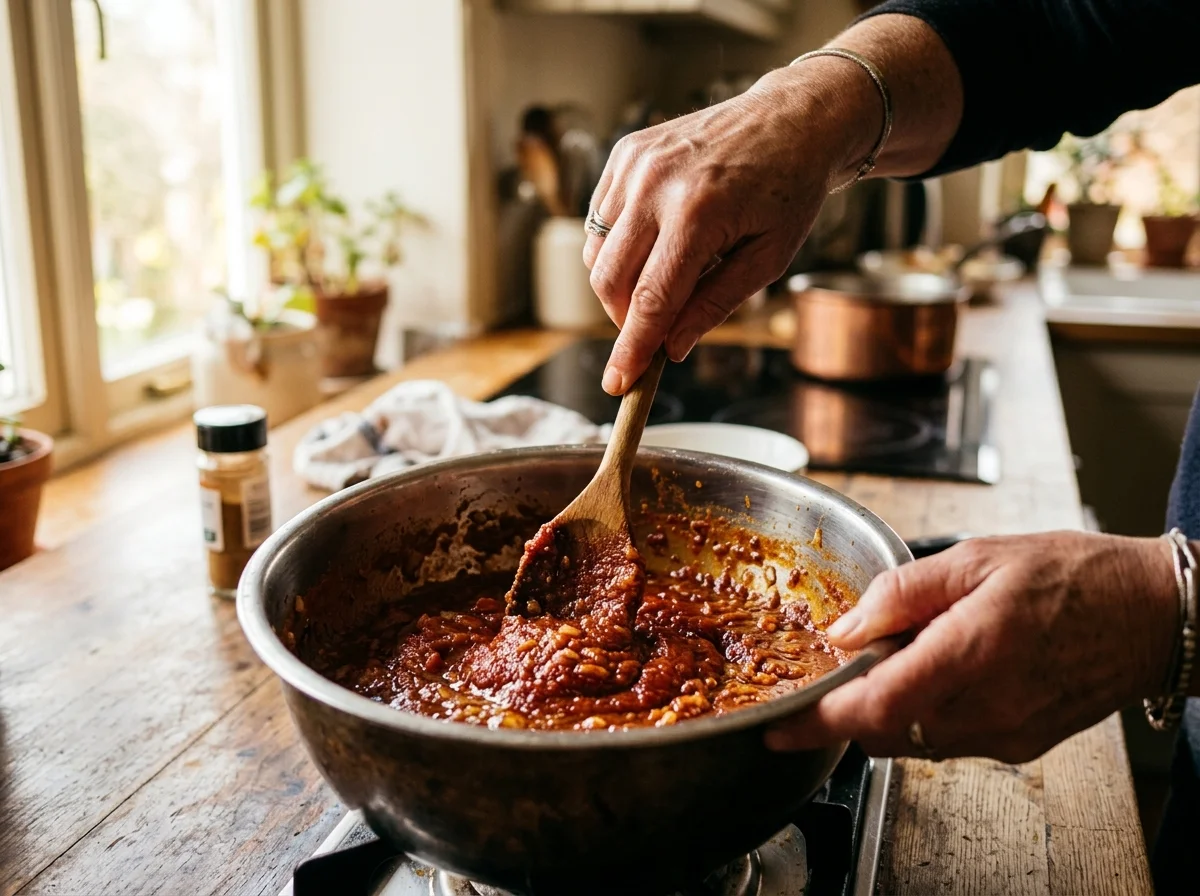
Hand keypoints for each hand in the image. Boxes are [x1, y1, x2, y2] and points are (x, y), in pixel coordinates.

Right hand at [584, 61, 879, 394]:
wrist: (792, 119)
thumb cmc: (789, 190)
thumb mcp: (768, 259)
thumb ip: (715, 305)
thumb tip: (672, 348)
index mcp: (699, 213)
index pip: (650, 300)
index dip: (632, 349)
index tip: (618, 384)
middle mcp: (657, 184)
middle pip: (610, 281)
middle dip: (625, 319)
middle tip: (657, 328)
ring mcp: (636, 164)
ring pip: (597, 254)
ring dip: (620, 284)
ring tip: (667, 275)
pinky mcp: (626, 153)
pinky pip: (600, 221)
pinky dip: (618, 246)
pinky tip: (656, 240)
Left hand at [766, 532, 1178, 762]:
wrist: (1151, 615)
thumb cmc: (1073, 576)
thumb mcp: (976, 558)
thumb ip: (900, 594)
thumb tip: (844, 629)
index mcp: (971, 652)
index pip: (872, 707)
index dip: (816, 722)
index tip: (779, 727)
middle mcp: (987, 707)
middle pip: (882, 730)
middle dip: (852, 701)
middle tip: (860, 655)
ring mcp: (1005, 735)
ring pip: (911, 739)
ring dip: (890, 707)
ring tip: (915, 652)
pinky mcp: (1018, 746)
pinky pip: (948, 740)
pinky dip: (927, 713)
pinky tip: (947, 670)